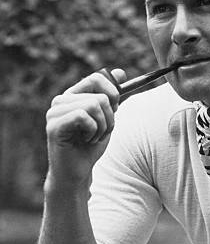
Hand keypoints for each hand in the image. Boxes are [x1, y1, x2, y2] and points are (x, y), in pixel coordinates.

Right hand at [45, 69, 125, 188]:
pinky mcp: (54, 125)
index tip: (115, 108)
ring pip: (94, 105)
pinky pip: (84, 116)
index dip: (112, 93)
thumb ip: (112, 97)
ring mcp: (55, 112)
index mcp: (73, 96)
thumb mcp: (107, 119)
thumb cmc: (90, 147)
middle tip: (101, 132)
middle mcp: (61, 101)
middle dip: (110, 118)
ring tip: (93, 137)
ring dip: (102, 126)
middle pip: (100, 96)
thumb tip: (120, 72)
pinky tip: (86, 140)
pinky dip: (93, 131)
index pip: (96, 78)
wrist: (77, 172)